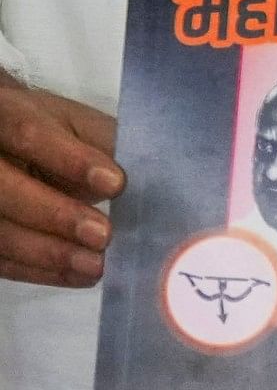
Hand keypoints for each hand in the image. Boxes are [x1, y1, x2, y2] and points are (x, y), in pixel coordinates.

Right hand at [0, 72, 120, 288]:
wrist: (4, 142)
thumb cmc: (49, 131)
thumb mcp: (73, 123)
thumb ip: (101, 143)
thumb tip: (150, 176)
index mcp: (6, 114)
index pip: (29, 133)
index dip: (70, 160)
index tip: (115, 184)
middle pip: (4, 190)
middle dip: (55, 215)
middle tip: (103, 235)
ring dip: (49, 253)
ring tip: (95, 265)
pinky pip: (1, 259)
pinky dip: (40, 271)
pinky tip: (78, 276)